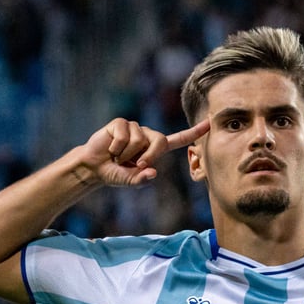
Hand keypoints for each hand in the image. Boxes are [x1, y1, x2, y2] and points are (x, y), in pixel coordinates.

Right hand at [79, 118, 209, 186]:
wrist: (93, 167)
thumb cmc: (114, 173)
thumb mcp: (129, 180)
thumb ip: (141, 179)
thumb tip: (152, 173)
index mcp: (155, 148)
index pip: (178, 139)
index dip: (194, 132)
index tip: (210, 123)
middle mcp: (147, 135)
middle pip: (159, 140)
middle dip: (147, 156)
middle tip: (133, 165)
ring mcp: (134, 127)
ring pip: (138, 140)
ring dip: (125, 154)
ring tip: (117, 157)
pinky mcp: (120, 123)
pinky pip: (123, 134)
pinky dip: (116, 147)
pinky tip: (110, 149)